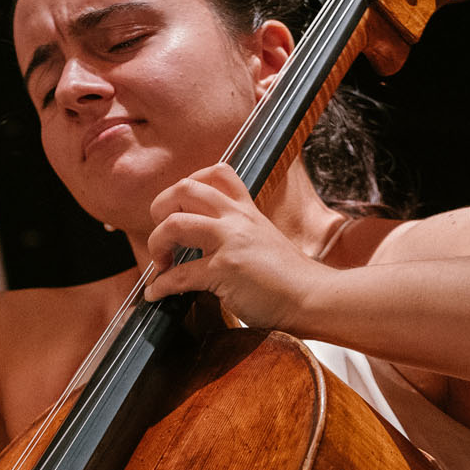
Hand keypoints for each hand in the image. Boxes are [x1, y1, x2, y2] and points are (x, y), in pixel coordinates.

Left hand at [141, 164, 326, 329]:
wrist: (313, 297)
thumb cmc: (290, 279)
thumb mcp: (264, 241)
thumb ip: (238, 236)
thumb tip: (205, 249)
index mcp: (247, 210)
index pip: (216, 172)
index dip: (189, 183)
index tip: (180, 207)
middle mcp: (236, 219)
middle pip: (184, 188)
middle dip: (161, 207)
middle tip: (163, 232)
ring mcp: (230, 242)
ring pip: (173, 224)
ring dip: (156, 244)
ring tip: (160, 263)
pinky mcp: (224, 270)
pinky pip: (178, 275)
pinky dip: (160, 286)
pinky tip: (156, 294)